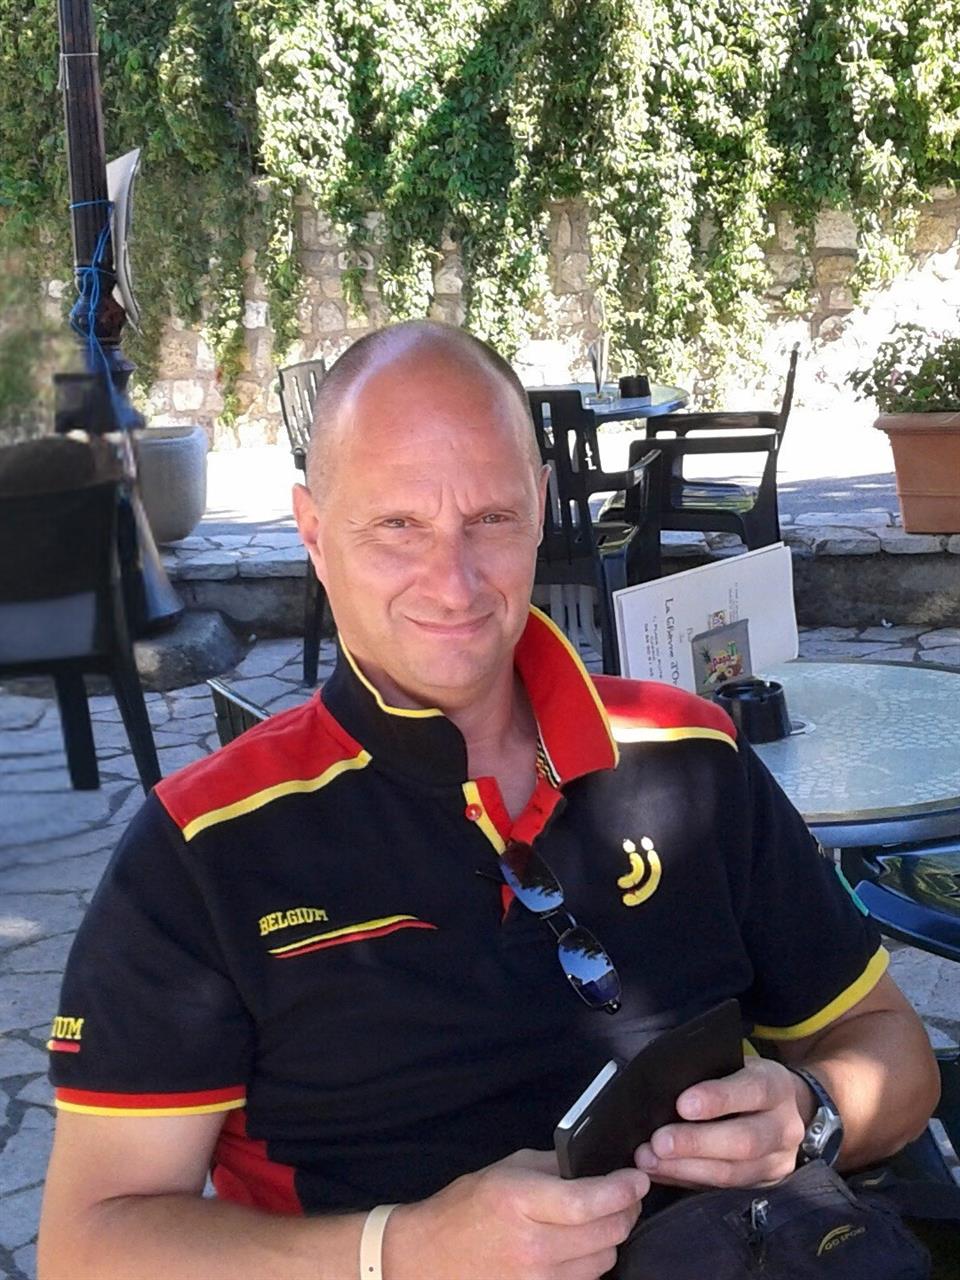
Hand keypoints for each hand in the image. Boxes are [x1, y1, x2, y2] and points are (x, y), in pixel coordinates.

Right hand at [386, 1148, 649, 1279]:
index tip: (637, 1178)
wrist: (429, 1259)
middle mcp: (532, 1247)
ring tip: (597, 1222)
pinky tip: (578, 1249)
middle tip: (625, 1196)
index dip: (622, 1190)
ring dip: (609, 1240)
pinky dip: (590, 1265)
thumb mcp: (508, 1170)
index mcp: (520, 1201)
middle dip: (625, 1211)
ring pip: (603, 1262)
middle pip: (606, 1234)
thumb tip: (602, 1166)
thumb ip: (556, 1167)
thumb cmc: (468, 1208)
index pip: (589, 1202)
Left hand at [635, 1057, 807, 1188]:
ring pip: (733, 1172)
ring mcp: (778, 1161)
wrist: (780, 1110)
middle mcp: (784, 1126)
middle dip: (696, 1143)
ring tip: (649, 1161)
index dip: (718, 1099)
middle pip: (744, 1141)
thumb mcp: (734, 1064)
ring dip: (686, 1168)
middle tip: (658, 1142)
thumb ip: (707, 1072)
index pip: (752, 1090)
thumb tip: (662, 1086)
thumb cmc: (741, 1079)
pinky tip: (661, 1172)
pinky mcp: (765, 1186)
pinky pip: (724, 1189)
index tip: (682, 1105)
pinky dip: (687, 1180)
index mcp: (777, 1086)